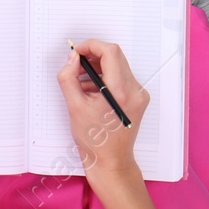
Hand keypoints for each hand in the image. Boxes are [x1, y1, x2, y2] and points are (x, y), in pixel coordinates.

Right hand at [57, 39, 149, 193]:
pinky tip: (91, 91)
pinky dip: (105, 78)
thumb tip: (72, 58)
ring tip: (81, 82)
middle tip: (76, 63)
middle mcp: (135, 90)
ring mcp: (139, 95)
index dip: (91, 46)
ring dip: (98, 68)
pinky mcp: (138, 99)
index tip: (77, 52)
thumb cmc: (94, 141)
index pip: (110, 52)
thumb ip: (69, 77)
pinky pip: (121, 78)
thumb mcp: (74, 107)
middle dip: (93, 56)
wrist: (111, 163)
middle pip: (115, 57)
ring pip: (117, 66)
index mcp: (121, 91)